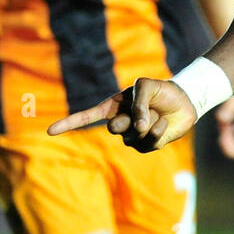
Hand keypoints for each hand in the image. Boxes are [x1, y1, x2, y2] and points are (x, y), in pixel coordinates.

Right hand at [47, 77, 196, 151]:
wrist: (184, 101)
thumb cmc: (162, 90)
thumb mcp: (147, 86)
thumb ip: (139, 104)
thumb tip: (137, 129)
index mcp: (114, 107)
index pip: (87, 117)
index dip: (68, 124)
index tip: (50, 131)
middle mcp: (120, 122)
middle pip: (113, 128)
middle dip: (128, 120)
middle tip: (142, 113)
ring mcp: (133, 136)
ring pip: (132, 136)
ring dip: (148, 123)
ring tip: (157, 115)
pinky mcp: (147, 146)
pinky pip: (149, 143)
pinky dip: (158, 131)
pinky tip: (163, 124)